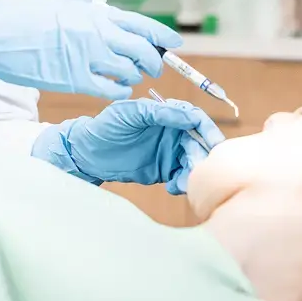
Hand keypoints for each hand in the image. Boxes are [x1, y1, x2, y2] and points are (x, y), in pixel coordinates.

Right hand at [0, 0, 182, 103]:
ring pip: (129, 73)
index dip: (163, 36)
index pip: (141, 24)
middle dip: (153, 60)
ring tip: (128, 77)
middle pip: (143, 51)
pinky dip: (117, 91)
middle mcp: (95, 33)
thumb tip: (101, 4)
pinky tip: (112, 89)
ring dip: (133, 76)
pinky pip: (109, 91)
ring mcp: (84, 58)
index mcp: (92, 11)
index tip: (175, 44)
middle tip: (151, 66)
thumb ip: (82, 2)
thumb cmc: (15, 12)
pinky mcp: (71, 81)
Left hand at [33, 97, 224, 194]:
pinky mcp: (165, 170)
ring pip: (193, 162)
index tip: (213, 144)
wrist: (88, 154)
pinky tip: (171, 187)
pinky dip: (183, 184)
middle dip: (202, 157)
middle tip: (197, 170)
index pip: (196, 119)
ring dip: (193, 174)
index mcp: (167, 114)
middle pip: (199, 144)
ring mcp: (170, 152)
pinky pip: (183, 177)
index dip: (208, 131)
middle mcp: (173, 132)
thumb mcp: (130, 113)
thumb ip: (160, 113)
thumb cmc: (107, 126)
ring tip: (178, 183)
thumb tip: (191, 116)